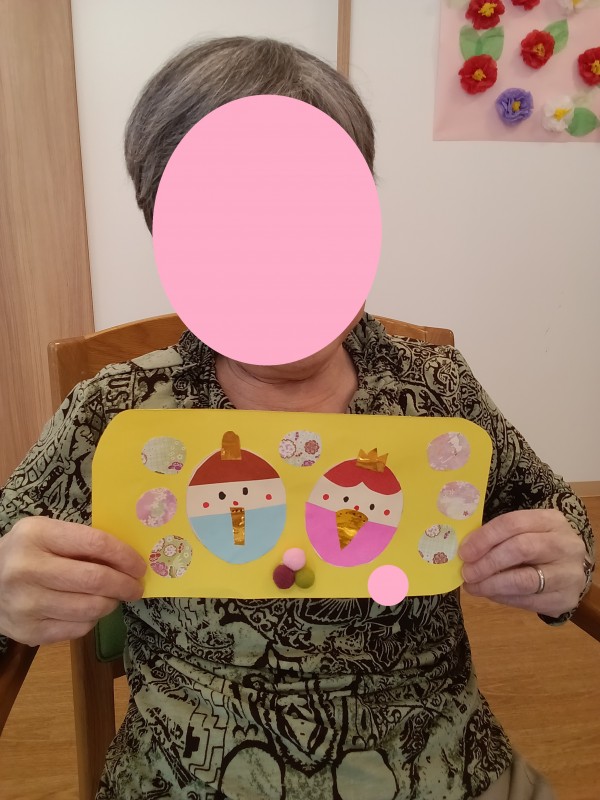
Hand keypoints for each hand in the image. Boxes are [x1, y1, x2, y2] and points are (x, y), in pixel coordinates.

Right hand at [0, 516, 145, 645]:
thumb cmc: (27, 552)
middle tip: (136, 586)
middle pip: (95, 580)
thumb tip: (128, 559)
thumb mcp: (48, 533)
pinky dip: (92, 620)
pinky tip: (89, 610)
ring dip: (111, 603)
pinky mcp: (28, 631)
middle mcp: (27, 569)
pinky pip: (78, 629)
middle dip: (125, 584)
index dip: (125, 556)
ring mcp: (26, 604)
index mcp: (37, 535)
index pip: (95, 543)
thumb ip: (83, 541)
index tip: (140, 565)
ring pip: (90, 609)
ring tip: (114, 597)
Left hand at [459, 509, 586, 617]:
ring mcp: (568, 574)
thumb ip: (501, 537)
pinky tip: (490, 594)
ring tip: (473, 586)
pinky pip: (528, 600)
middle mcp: (565, 545)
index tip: (464, 551)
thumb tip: (466, 551)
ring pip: (525, 580)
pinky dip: (503, 598)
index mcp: (551, 520)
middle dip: (488, 562)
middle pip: (521, 548)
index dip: (485, 537)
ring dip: (492, 584)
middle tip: (467, 572)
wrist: (571, 572)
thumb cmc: (540, 548)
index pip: (513, 523)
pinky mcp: (565, 599)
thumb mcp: (526, 533)